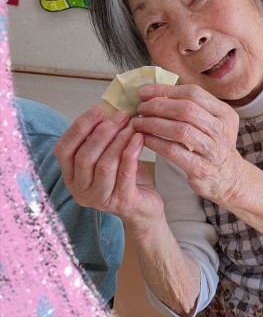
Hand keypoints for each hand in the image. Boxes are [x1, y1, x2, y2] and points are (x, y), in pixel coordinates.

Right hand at [53, 105, 163, 227]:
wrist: (145, 208)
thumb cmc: (124, 178)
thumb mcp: (107, 156)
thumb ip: (101, 140)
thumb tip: (107, 110)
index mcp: (70, 176)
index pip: (63, 149)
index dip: (79, 127)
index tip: (98, 109)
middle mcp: (79, 190)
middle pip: (85, 156)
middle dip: (103, 132)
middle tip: (121, 116)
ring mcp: (99, 199)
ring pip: (104, 164)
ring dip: (119, 140)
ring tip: (131, 125)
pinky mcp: (122, 202)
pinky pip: (125, 173)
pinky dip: (131, 152)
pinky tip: (139, 138)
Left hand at [132, 83, 242, 203]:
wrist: (227, 177)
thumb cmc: (212, 145)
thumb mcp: (211, 122)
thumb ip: (192, 107)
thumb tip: (155, 93)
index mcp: (224, 113)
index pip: (193, 93)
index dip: (165, 90)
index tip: (144, 92)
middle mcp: (221, 130)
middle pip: (186, 109)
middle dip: (158, 106)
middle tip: (140, 108)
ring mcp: (212, 150)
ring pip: (180, 129)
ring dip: (154, 123)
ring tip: (138, 122)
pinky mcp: (201, 168)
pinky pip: (174, 151)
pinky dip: (156, 143)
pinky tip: (143, 139)